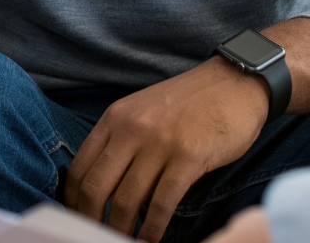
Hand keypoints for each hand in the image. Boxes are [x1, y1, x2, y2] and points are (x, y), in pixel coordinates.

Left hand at [65, 57, 269, 241]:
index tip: (77, 219)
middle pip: (96, 187)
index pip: (80, 168)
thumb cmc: (189, 103)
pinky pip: (162, 203)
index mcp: (115, 119)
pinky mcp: (189, 158)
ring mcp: (159, 143)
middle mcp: (131, 130)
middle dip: (91, 220)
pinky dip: (153, 228)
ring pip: (127, 200)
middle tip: (94, 236)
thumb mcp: (142, 111)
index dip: (74, 201)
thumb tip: (103, 184)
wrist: (235, 82)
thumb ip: (120, 140)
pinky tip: (150, 240)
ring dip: (121, 230)